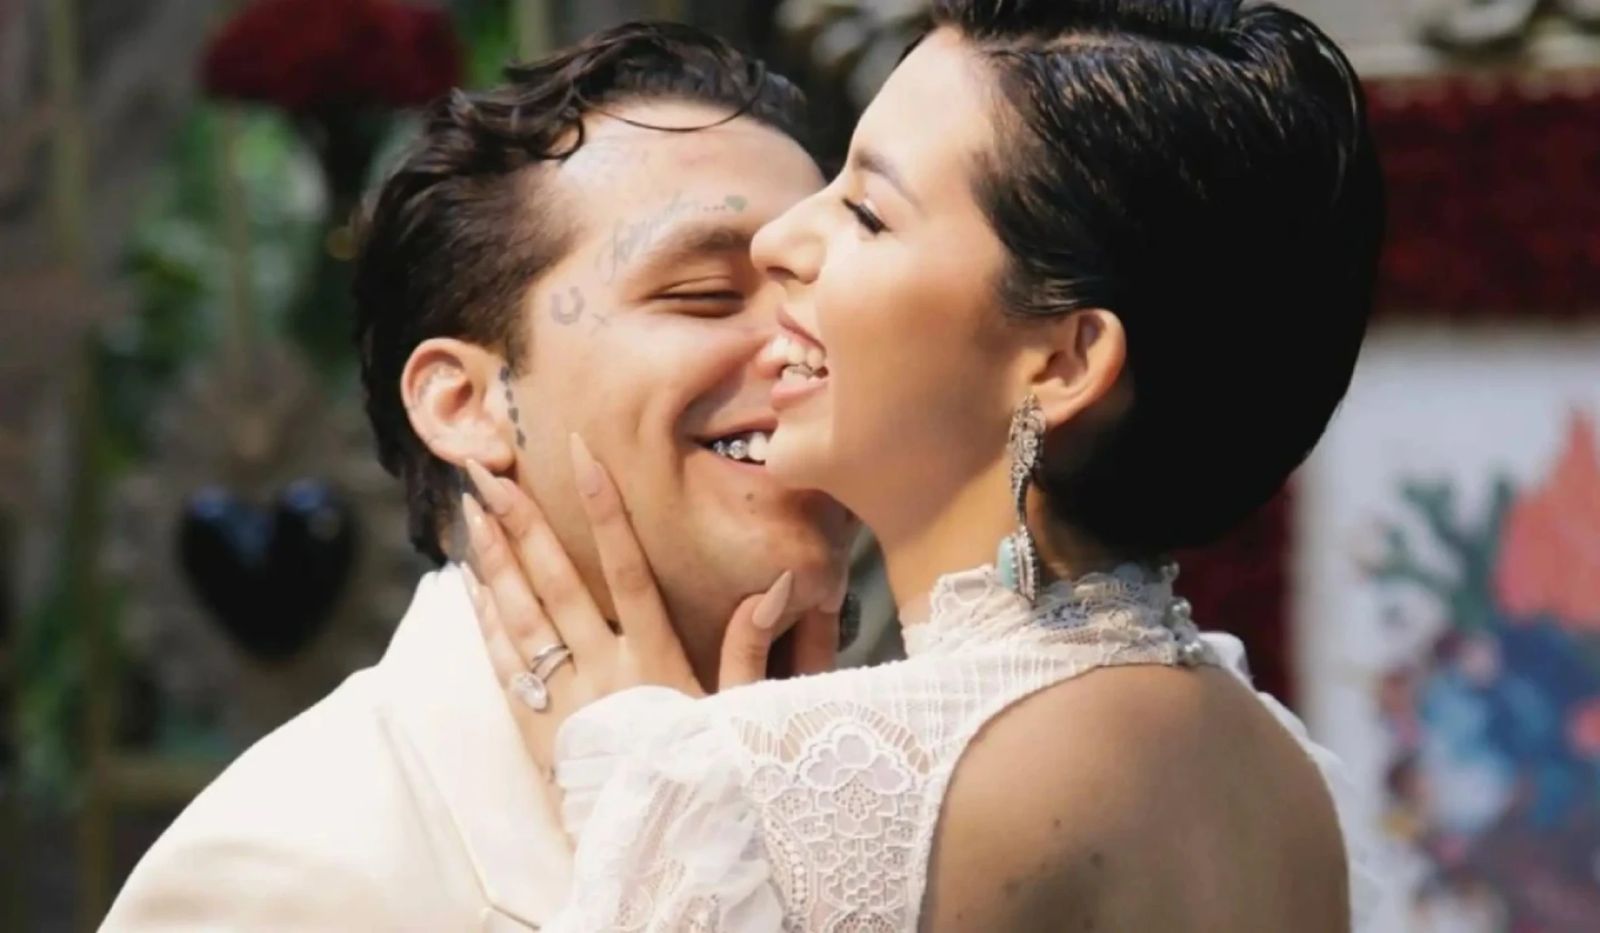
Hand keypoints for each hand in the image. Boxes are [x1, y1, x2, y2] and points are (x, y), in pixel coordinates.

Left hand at [459, 435, 840, 776]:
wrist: (653, 846)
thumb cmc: (702, 772)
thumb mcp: (737, 712)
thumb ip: (751, 646)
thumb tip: (779, 584)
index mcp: (652, 658)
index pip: (627, 569)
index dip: (605, 510)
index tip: (584, 456)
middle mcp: (602, 668)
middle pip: (556, 582)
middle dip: (522, 523)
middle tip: (489, 472)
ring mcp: (562, 697)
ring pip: (520, 616)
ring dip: (493, 560)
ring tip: (471, 510)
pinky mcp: (533, 725)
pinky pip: (502, 662)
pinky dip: (483, 619)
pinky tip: (469, 581)